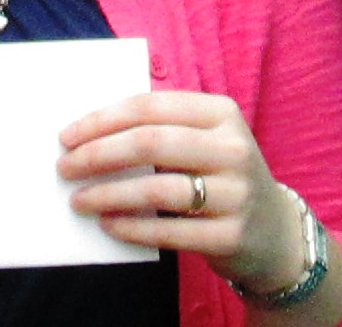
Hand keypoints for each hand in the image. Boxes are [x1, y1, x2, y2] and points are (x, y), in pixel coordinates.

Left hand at [56, 92, 310, 298]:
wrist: (276, 233)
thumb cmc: (221, 177)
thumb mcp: (205, 140)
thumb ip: (161, 129)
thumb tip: (89, 135)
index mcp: (221, 112)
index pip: (150, 106)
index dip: (102, 120)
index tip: (67, 136)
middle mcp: (233, 148)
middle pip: (150, 144)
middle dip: (98, 155)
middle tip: (65, 168)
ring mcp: (236, 193)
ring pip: (157, 190)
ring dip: (109, 195)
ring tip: (79, 200)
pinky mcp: (232, 235)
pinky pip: (170, 232)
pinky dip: (133, 228)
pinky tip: (109, 224)